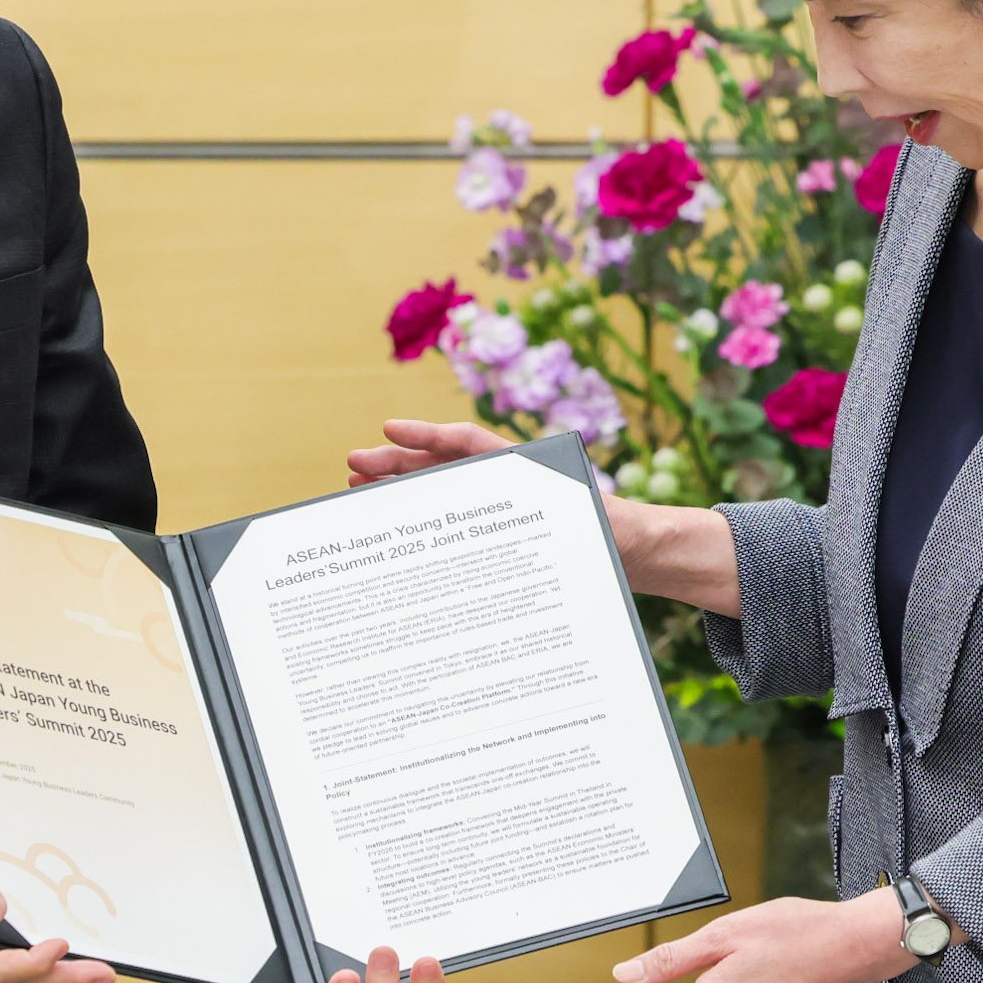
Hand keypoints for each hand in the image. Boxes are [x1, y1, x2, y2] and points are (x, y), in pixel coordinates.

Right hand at [349, 421, 740, 613]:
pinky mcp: (490, 527)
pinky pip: (448, 517)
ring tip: (357, 487)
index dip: (430, 435)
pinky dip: (418, 514)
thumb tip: (581, 518)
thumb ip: (584, 519)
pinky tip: (390, 524)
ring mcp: (493, 503)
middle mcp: (503, 481)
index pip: (471, 443)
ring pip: (437, 489)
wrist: (630, 552)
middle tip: (351, 466)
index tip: (390, 430)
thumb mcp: (600, 524)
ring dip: (398, 486)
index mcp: (524, 469)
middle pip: (442, 465)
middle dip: (396, 462)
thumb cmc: (614, 534)